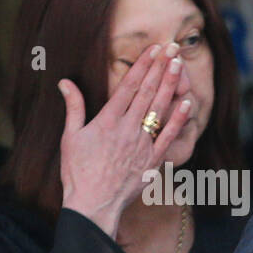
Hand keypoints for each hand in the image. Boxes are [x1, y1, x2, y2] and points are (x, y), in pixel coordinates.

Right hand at [58, 41, 193, 236]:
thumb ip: (74, 107)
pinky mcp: (153, 161)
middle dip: (160, 68)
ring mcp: (143, 144)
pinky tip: (187, 103)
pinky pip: (169, 137)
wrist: (94, 204)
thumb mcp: (70, 137)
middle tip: (172, 48)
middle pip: (148, 92)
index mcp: (107, 120)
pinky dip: (179, 120)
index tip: (153, 49)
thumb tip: (65, 82)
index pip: (129, 86)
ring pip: (160, 109)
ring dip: (171, 86)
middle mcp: (128, 129)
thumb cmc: (78, 172)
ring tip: (179, 65)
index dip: (143, 65)